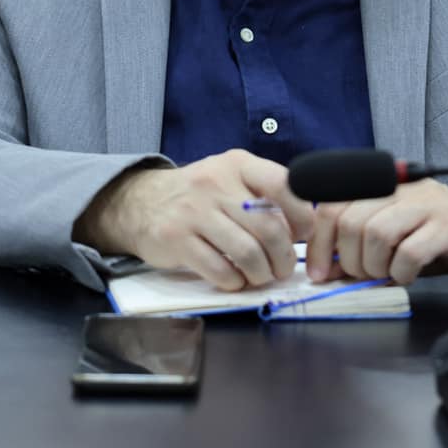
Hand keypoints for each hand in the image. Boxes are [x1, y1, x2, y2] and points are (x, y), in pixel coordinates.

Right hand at [74, 149, 316, 289]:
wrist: (141, 202)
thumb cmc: (200, 195)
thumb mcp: (231, 178)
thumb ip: (265, 194)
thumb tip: (306, 227)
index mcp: (237, 164)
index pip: (284, 184)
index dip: (302, 216)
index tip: (302, 236)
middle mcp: (215, 183)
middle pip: (269, 228)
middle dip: (284, 258)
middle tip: (282, 269)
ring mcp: (194, 212)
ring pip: (247, 253)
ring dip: (261, 274)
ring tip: (260, 277)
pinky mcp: (176, 239)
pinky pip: (220, 270)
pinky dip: (235, 282)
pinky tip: (234, 279)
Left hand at [307, 181, 447, 284]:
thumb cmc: (443, 236)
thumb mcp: (395, 239)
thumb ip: (360, 249)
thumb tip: (325, 270)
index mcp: (382, 188)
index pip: (332, 205)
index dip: (319, 242)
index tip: (318, 271)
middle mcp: (401, 190)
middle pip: (351, 220)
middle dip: (347, 258)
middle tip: (360, 276)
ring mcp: (427, 205)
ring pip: (376, 232)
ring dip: (373, 265)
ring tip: (385, 274)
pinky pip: (410, 252)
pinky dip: (401, 273)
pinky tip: (407, 277)